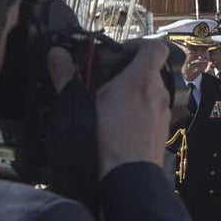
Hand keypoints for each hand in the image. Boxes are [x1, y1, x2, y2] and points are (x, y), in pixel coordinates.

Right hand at [49, 43, 171, 176]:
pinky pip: (152, 112)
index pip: (156, 47)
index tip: (121, 51)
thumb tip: (56, 55)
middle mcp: (158, 93)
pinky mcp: (162, 129)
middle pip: (151, 71)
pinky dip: (139, 111)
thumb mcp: (78, 104)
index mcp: (141, 80)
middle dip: (130, 72)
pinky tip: (120, 124)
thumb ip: (67, 76)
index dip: (140, 44)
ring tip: (110, 104)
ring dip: (134, 93)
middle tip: (108, 79)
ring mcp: (163, 112)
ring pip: (151, 92)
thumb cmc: (105, 140)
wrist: (127, 177)